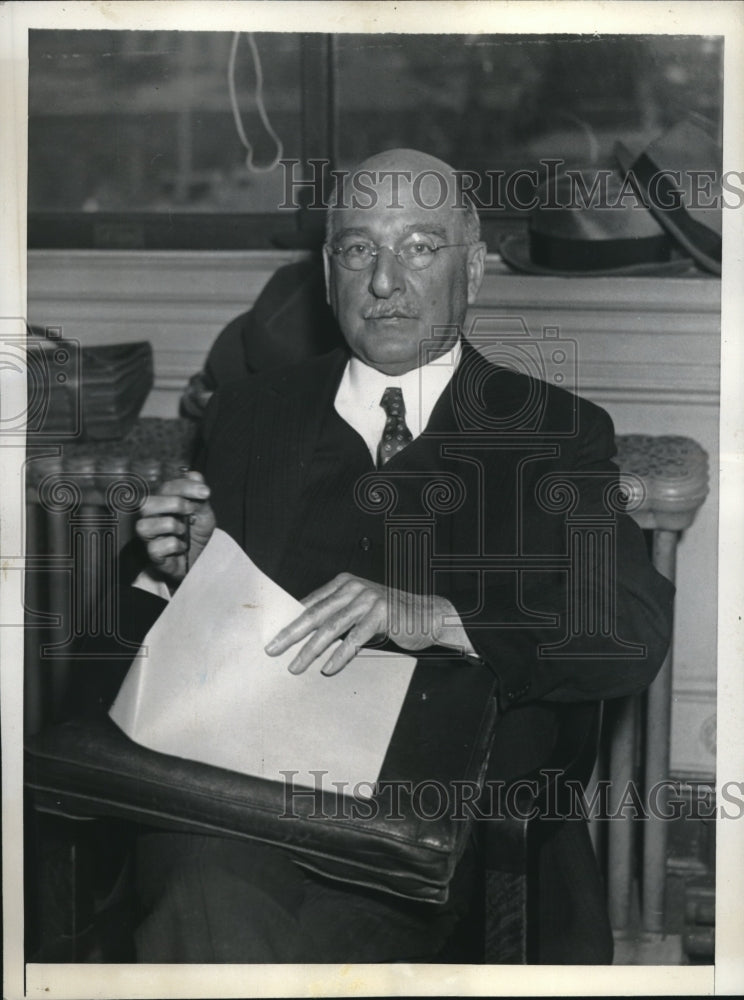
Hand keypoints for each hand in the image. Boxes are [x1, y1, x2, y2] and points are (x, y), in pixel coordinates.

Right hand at [135, 470, 215, 584]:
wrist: (198, 560)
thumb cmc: (195, 534)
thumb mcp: (204, 513)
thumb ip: (199, 496)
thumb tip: (194, 475)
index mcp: (164, 503)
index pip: (167, 487)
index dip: (186, 486)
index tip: (205, 492)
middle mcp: (152, 517)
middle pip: (146, 503)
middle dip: (173, 504)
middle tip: (191, 511)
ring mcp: (150, 536)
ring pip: (144, 526)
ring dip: (170, 525)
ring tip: (183, 531)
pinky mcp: (152, 554)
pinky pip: (155, 548)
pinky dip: (174, 546)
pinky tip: (182, 547)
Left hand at [264, 572, 473, 675]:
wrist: (427, 615)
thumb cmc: (390, 617)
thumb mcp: (360, 611)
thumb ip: (337, 616)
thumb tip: (304, 633)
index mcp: (344, 584)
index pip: (310, 603)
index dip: (290, 620)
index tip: (272, 637)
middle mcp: (354, 588)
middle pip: (315, 614)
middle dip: (291, 634)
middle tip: (272, 650)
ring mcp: (368, 599)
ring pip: (332, 627)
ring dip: (310, 650)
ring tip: (296, 666)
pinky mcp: (382, 614)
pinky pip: (355, 638)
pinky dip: (340, 655)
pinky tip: (327, 668)